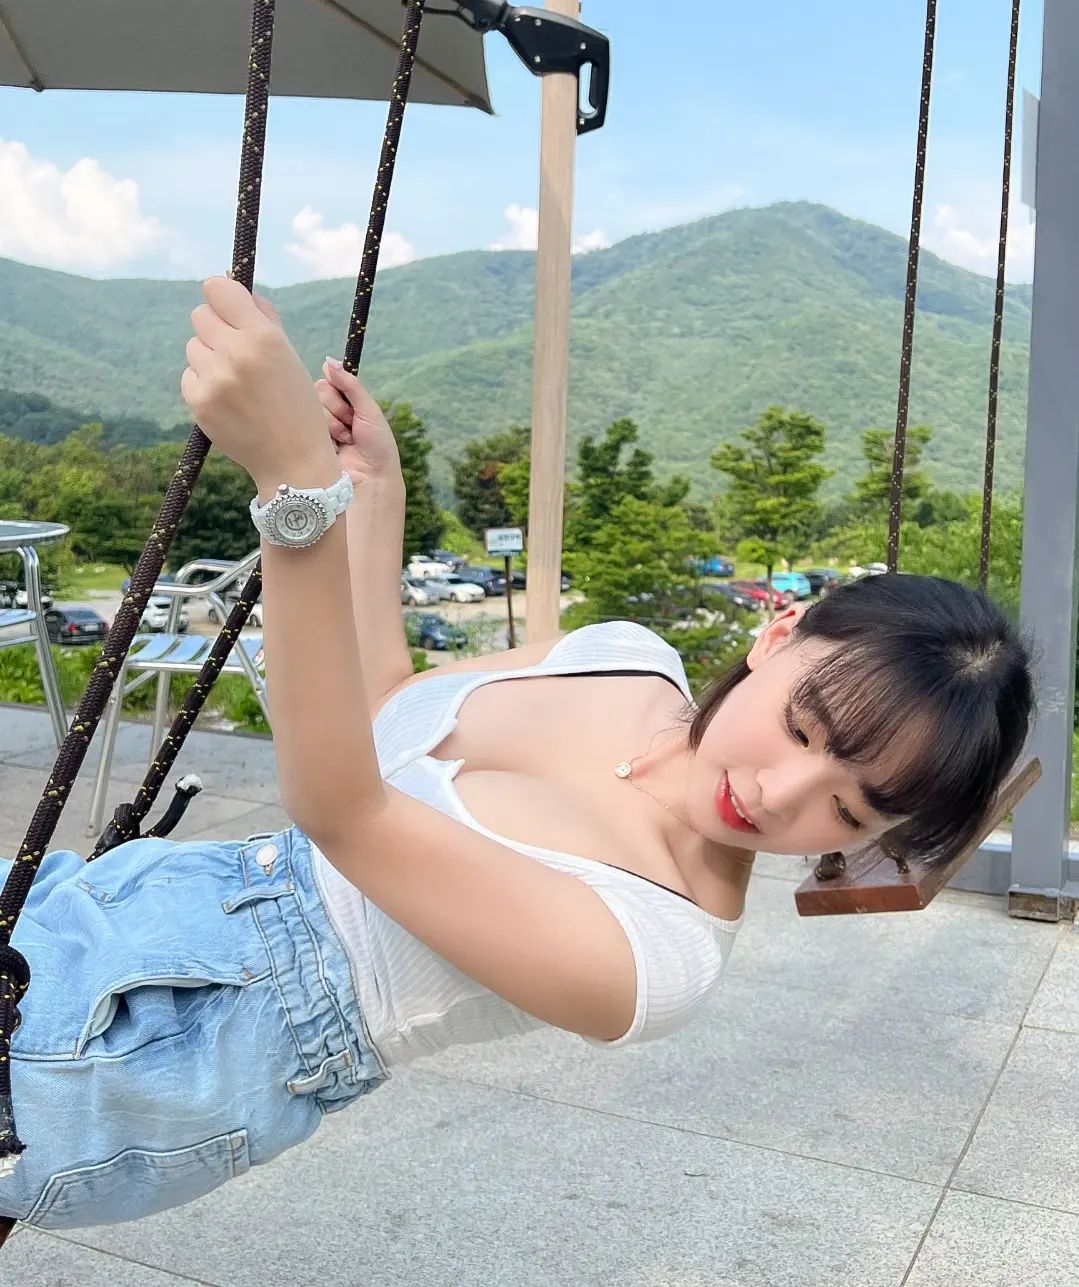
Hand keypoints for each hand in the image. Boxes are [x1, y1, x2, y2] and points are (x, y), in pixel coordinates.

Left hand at [181, 278, 337, 494]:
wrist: (292, 462)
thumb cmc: (297, 406)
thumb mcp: (291, 357)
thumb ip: (264, 319)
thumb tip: (236, 290)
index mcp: (263, 338)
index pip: (217, 288)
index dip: (223, 296)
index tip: (229, 307)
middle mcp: (236, 354)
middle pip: (200, 314)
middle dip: (216, 327)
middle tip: (235, 349)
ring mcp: (214, 380)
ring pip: (193, 346)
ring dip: (210, 357)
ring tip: (236, 381)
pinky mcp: (198, 402)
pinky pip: (190, 374)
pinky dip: (205, 382)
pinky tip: (227, 400)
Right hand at [316, 360, 402, 488]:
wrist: (372, 479)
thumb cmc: (378, 447)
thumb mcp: (369, 410)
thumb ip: (350, 385)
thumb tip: (328, 361)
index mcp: (347, 404)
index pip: (330, 381)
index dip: (340, 391)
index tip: (353, 407)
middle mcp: (331, 414)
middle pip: (319, 391)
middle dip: (338, 409)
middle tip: (351, 426)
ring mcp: (319, 428)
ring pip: (312, 408)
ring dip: (333, 424)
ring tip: (346, 440)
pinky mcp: (309, 442)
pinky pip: (306, 425)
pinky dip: (325, 435)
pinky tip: (336, 447)